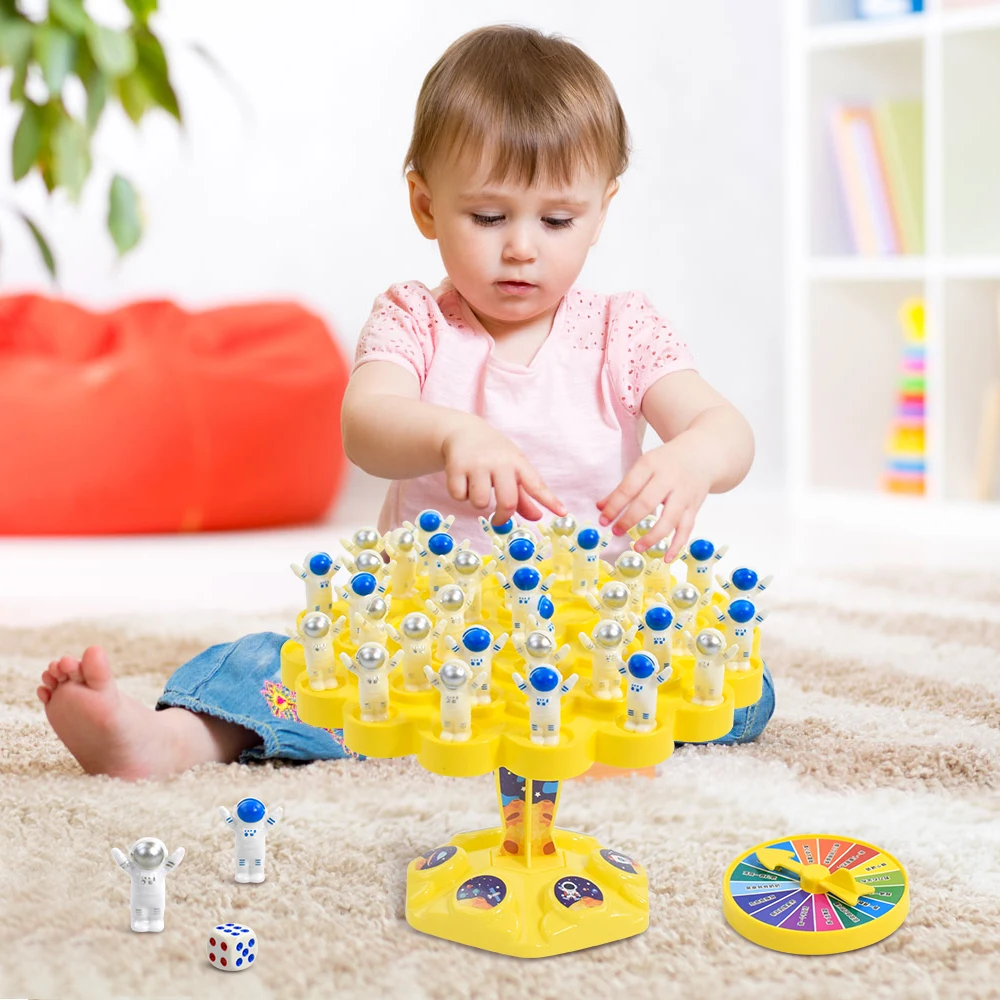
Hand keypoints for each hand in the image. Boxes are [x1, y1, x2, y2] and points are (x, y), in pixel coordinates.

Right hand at [441, 418, 565, 524]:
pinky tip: (462, 481)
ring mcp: (477, 464)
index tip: (563, 512)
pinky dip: (460, 495)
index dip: (550, 500)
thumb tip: (537, 517)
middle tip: (498, 520)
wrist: (462, 431)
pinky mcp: (456, 467)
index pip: (536, 485)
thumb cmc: (493, 454)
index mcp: (517, 463)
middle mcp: (499, 462)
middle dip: (503, 517)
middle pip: (507, 502)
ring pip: (480, 502)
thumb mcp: (511, 469)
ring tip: (477, 488)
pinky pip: (459, 496)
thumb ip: (524, 495)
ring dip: (478, 502)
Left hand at [596, 438, 710, 561]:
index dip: (614, 506)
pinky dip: (677, 545)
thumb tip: (600, 508)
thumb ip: (623, 488)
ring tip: (637, 548)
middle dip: (629, 520)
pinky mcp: (694, 507)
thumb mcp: (644, 467)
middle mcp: (669, 479)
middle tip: (616, 532)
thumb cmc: (667, 462)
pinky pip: (686, 529)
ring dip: (653, 537)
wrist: (702, 455)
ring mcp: (684, 494)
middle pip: (647, 503)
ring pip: (669, 519)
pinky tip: (666, 558)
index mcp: (651, 465)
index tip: (603, 520)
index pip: (629, 488)